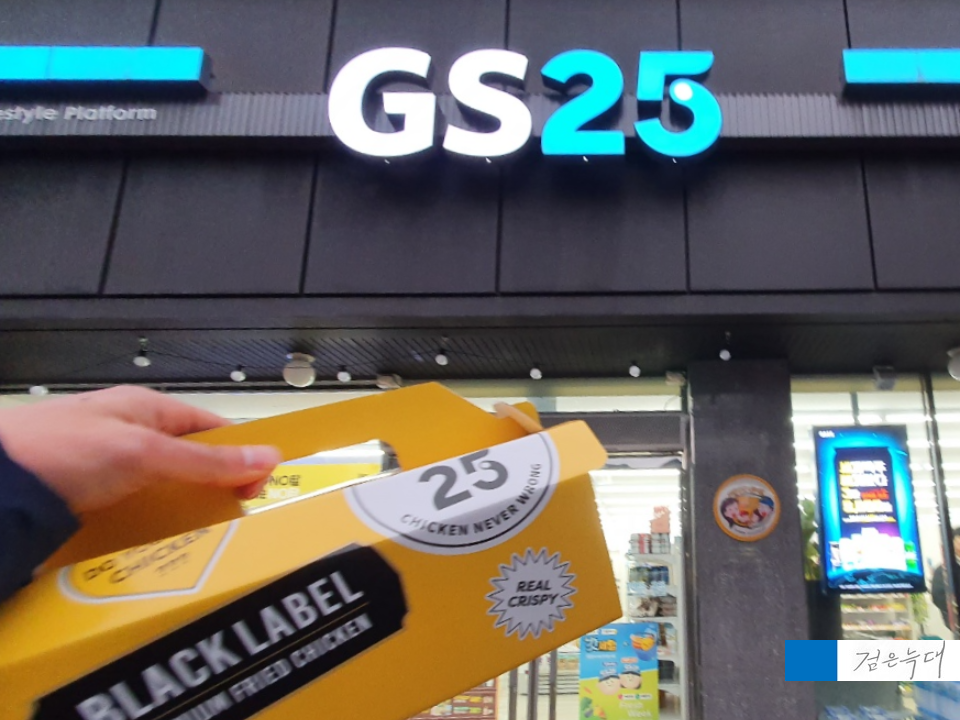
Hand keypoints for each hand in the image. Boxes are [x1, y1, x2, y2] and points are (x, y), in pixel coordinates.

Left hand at [0, 386, 281, 513]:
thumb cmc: (61, 451)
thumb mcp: (147, 454)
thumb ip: (206, 460)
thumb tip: (267, 455)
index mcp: (146, 408)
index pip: (211, 427)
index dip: (239, 452)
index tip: (256, 485)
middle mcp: (129, 432)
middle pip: (189, 459)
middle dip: (212, 485)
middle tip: (227, 513)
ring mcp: (106, 464)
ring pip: (162, 486)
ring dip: (181, 508)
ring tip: (194, 533)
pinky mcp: (86, 495)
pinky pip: (134, 508)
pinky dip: (149, 523)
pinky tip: (155, 541)